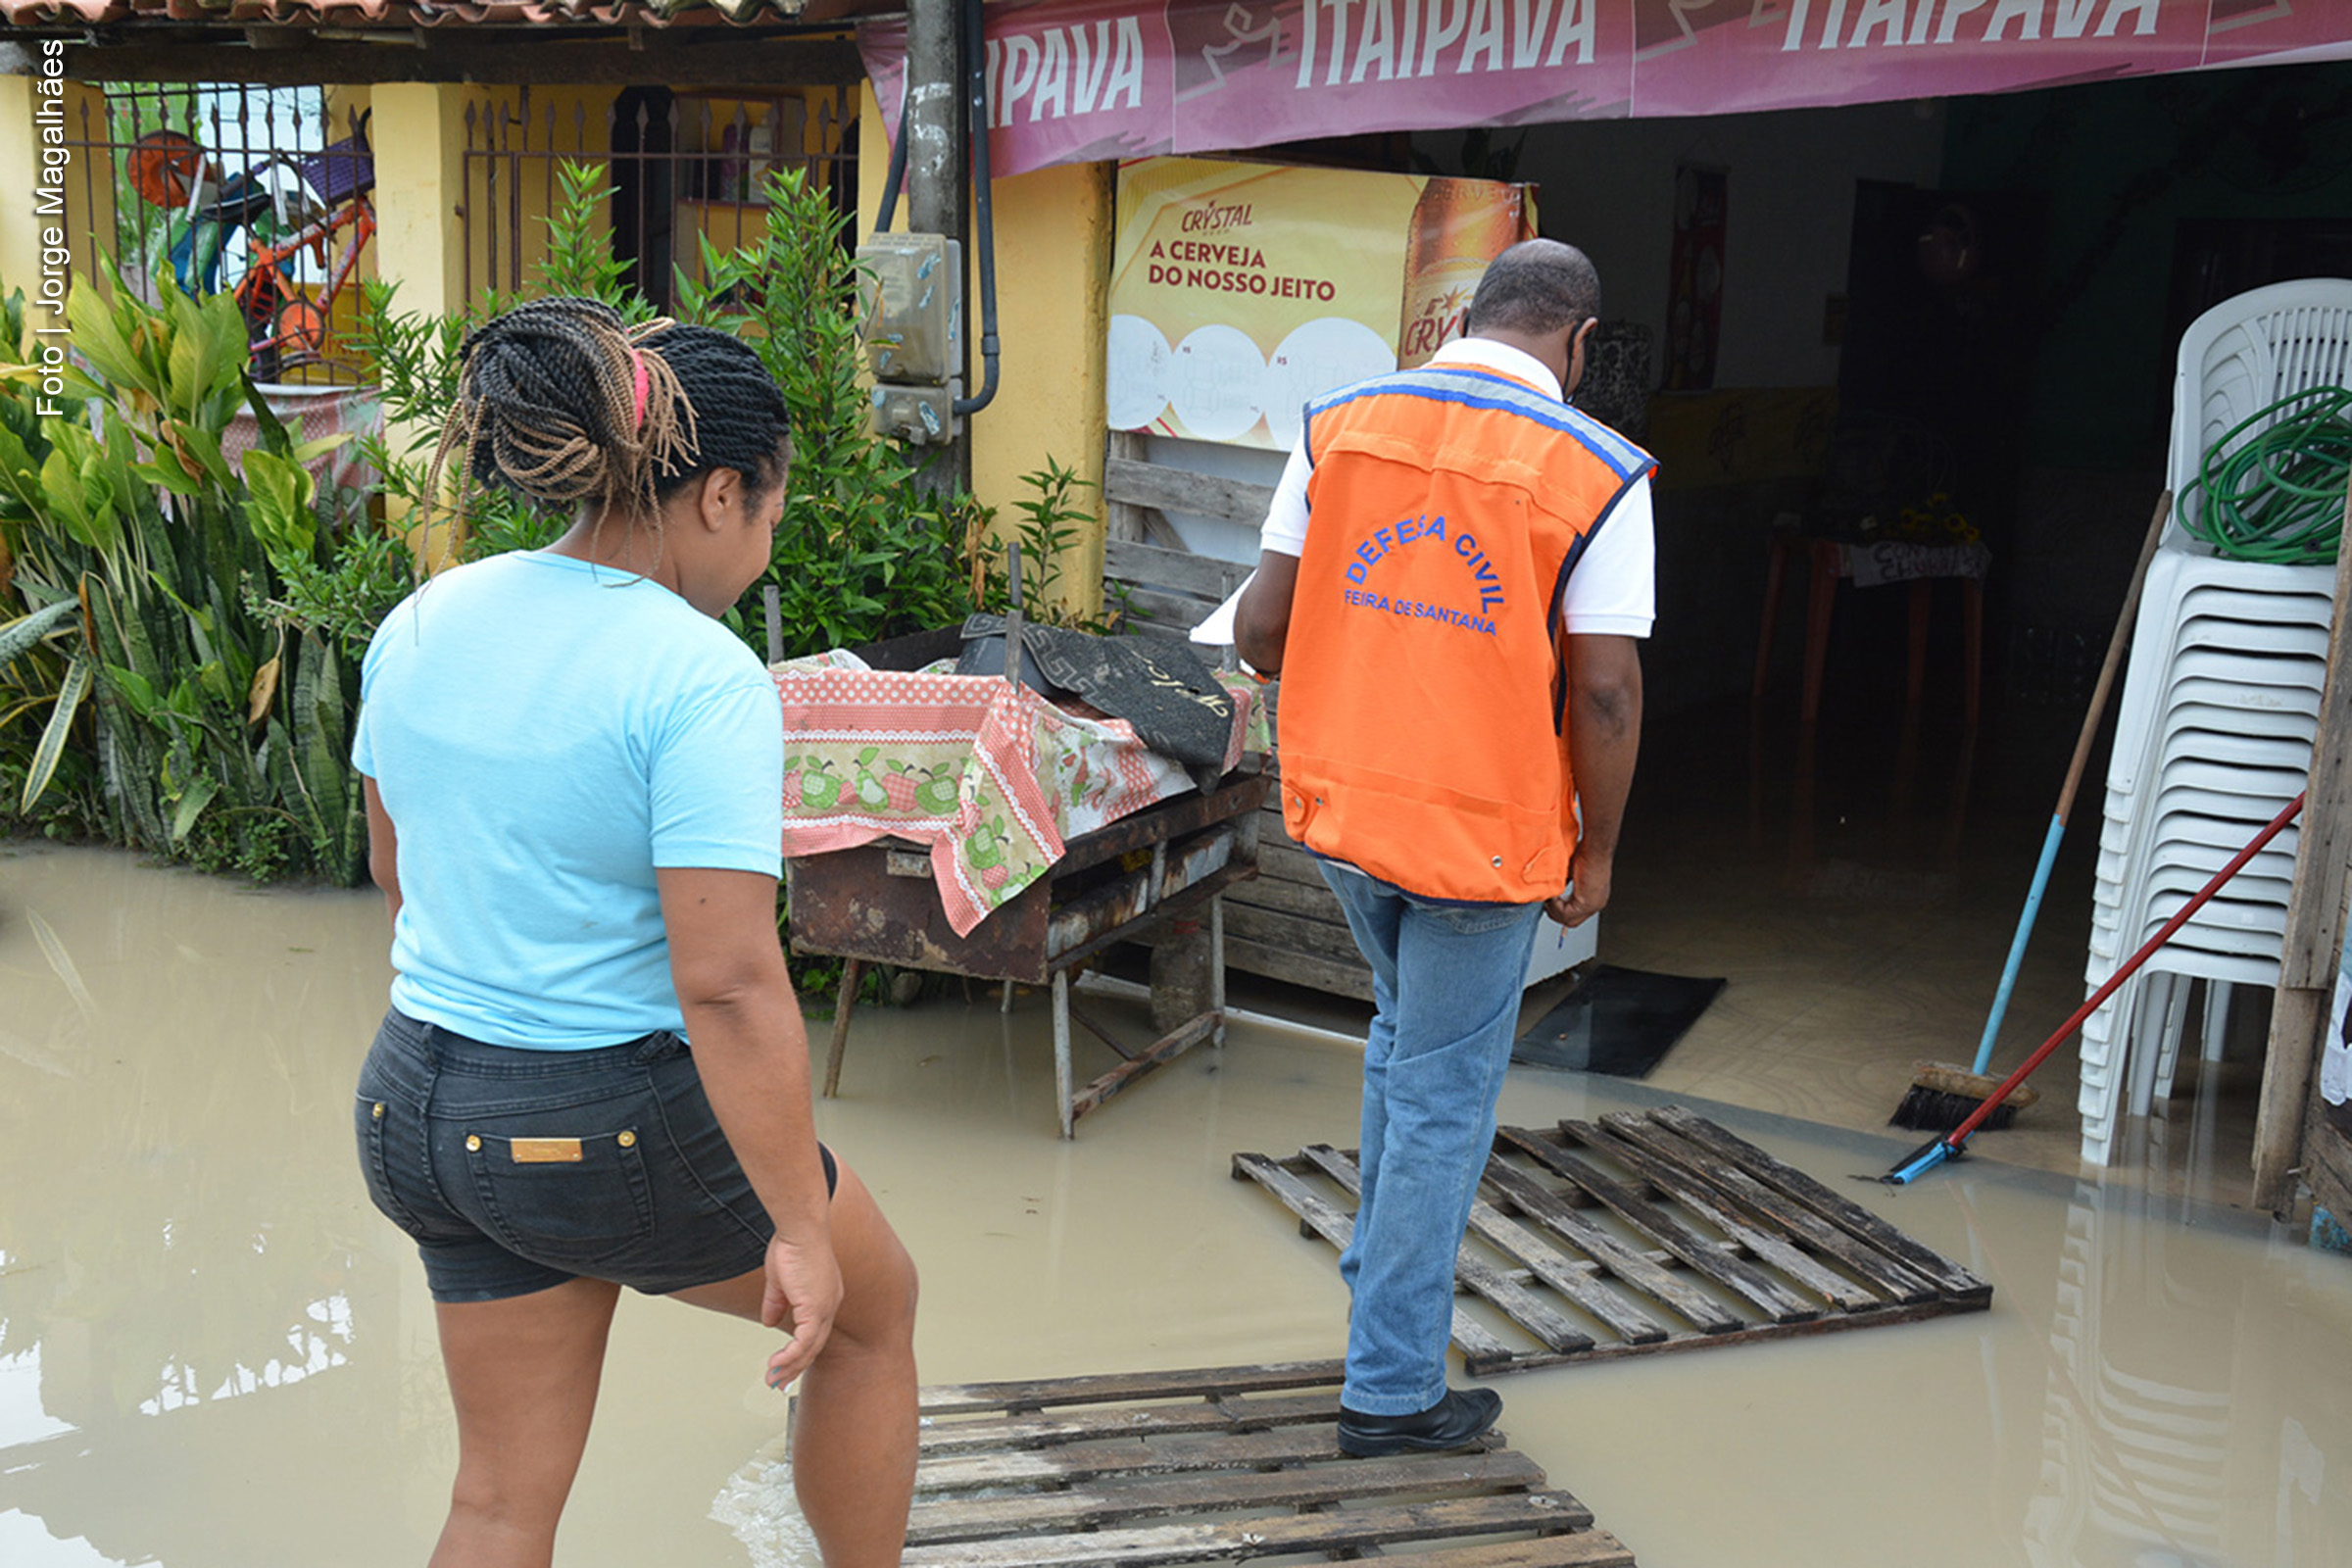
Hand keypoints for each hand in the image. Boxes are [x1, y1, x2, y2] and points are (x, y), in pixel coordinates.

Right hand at [760, 1230, 842, 1390]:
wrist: (800, 1229)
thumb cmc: (792, 1245)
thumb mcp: (780, 1281)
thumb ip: (776, 1303)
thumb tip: (768, 1321)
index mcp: (824, 1297)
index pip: (814, 1332)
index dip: (799, 1351)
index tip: (783, 1365)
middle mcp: (829, 1304)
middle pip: (815, 1346)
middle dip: (794, 1366)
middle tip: (778, 1381)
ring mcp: (825, 1307)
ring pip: (810, 1348)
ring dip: (790, 1366)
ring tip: (773, 1378)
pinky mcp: (816, 1308)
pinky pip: (804, 1342)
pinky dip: (790, 1356)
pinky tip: (777, 1365)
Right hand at [1543, 850, 1612, 927]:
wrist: (1594, 847)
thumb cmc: (1585, 851)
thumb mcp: (1570, 870)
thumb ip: (1562, 883)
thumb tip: (1548, 890)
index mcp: (1595, 897)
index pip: (1576, 915)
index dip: (1560, 910)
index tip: (1550, 900)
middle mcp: (1597, 903)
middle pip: (1572, 922)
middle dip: (1555, 914)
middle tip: (1546, 901)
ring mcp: (1593, 905)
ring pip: (1568, 920)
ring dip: (1554, 909)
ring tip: (1548, 896)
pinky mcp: (1587, 903)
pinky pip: (1566, 914)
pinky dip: (1555, 906)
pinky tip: (1552, 894)